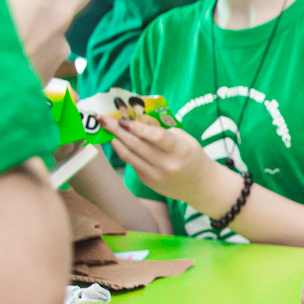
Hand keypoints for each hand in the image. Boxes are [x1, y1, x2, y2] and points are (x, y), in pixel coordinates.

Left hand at [103, 114, 229, 210]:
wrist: (200, 185)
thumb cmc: (192, 156)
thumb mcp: (184, 139)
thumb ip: (161, 130)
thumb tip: (137, 118)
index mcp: (180, 150)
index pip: (157, 137)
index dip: (138, 127)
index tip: (124, 119)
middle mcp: (167, 165)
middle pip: (137, 145)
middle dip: (117, 130)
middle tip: (103, 119)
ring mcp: (156, 175)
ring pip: (129, 156)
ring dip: (115, 140)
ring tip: (106, 128)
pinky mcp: (148, 181)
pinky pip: (132, 163)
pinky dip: (123, 151)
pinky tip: (118, 141)